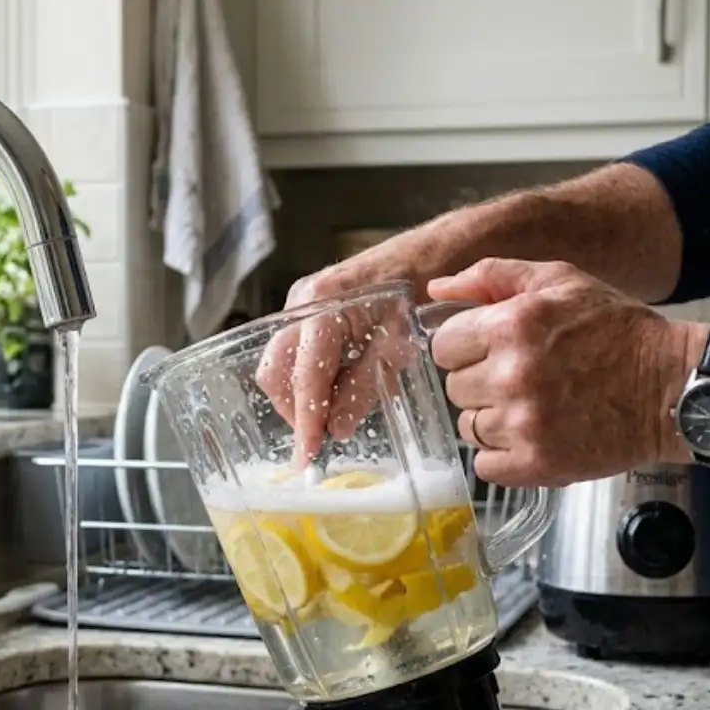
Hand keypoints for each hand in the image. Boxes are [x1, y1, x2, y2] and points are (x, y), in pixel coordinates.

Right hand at [255, 230, 441, 462]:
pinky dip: (309, 376)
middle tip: (323, 436)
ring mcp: (300, 303)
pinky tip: (339, 383)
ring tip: (338, 407)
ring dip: (301, 393)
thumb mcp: (399, 346)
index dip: (305, 421)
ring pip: (281, 363)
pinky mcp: (306, 308)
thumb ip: (364, 389)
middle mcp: (302, 302)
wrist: (432, 253)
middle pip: (276, 371)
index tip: (307, 457)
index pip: (305, 378)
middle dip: (295, 409)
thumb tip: (336, 429)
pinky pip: (294, 351)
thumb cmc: (422, 290)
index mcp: (324, 307)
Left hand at [428, 258, 690, 486]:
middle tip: (524, 378)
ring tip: (534, 407)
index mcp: (510, 325)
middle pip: (454, 388)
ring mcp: (523, 424)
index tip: (493, 350)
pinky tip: (535, 435)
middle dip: (482, 382)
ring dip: (493, 419)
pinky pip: (485, 465)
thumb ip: (493, 277)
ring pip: (469, 427)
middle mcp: (511, 375)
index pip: (443, 346)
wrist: (672, 386)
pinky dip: (504, 455)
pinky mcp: (537, 463)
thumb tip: (435, 287)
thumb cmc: (618, 330)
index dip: (467, 347)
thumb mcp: (560, 281)